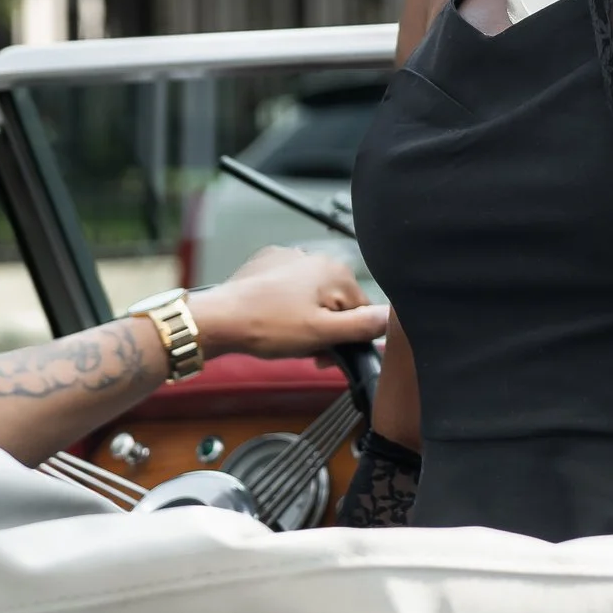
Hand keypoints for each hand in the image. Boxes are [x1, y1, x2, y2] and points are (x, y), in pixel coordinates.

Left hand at [194, 242, 386, 358]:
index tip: (329, 355)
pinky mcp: (268, 265)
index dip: (348, 339)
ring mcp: (289, 258)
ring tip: (286, 339)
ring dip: (307, 320)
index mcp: (334, 271)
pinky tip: (273, 322)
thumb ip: (362, 326)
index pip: (361, 310)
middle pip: (336, 302)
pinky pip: (290, 289)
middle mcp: (314, 257)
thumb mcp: (323, 335)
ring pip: (312, 297)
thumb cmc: (267, 326)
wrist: (220, 320)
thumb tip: (392, 318)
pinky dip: (286, 307)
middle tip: (307, 351)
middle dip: (326, 329)